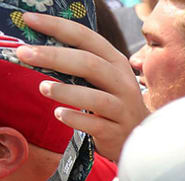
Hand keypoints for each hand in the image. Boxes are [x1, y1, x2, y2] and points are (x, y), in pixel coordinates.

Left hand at [14, 12, 148, 160]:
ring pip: (97, 98)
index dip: (57, 27)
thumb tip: (38, 50)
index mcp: (116, 63)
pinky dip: (76, 119)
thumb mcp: (103, 77)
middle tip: (25, 54)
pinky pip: (96, 125)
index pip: (86, 38)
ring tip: (43, 88)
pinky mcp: (118, 132)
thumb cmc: (112, 102)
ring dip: (66, 92)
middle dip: (55, 57)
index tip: (29, 20)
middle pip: (91, 64)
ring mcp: (123, 110)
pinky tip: (60, 114)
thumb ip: (80, 63)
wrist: (138, 135)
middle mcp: (123, 84)